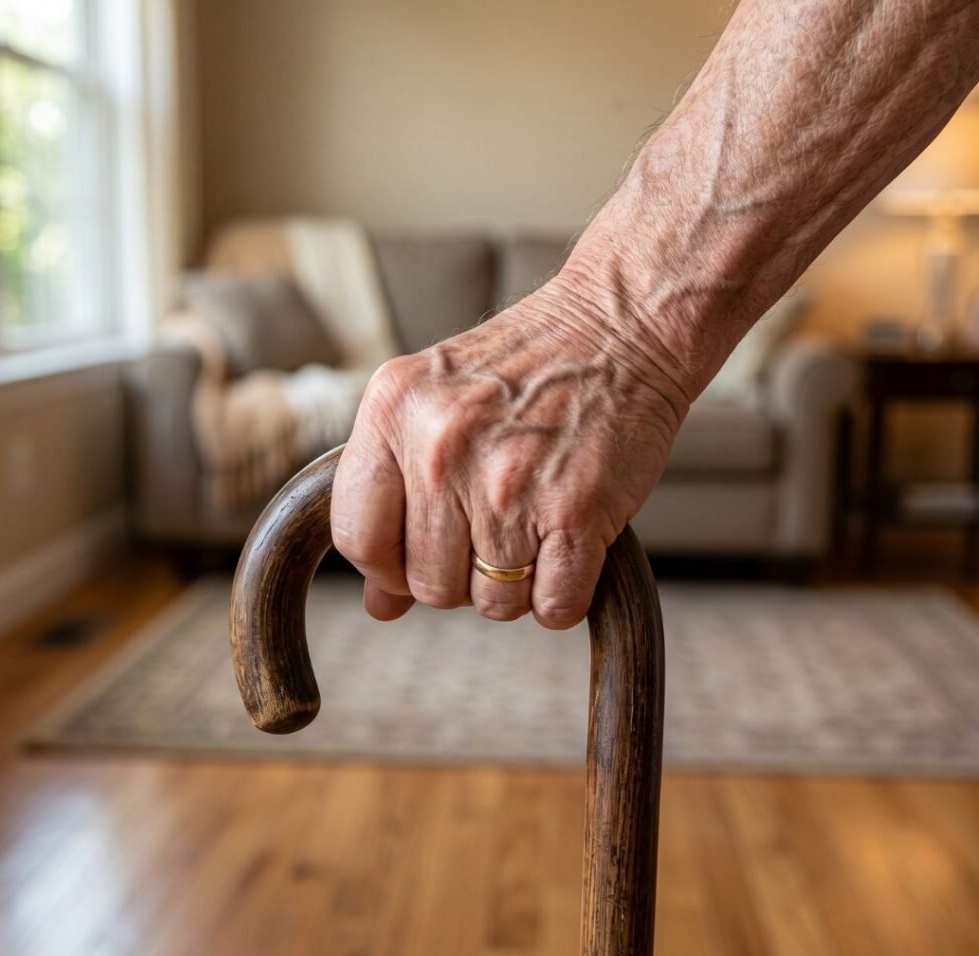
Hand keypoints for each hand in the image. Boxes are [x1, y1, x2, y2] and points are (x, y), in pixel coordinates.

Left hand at [330, 265, 691, 627]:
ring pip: (492, 603)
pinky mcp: (575, 510)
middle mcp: (441, 450)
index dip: (387, 566)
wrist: (620, 327)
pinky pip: (553, 606)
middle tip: (491, 534)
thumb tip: (380, 605)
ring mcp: (507, 483)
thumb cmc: (527, 367)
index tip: (415, 558)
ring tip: (533, 532)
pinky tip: (568, 550)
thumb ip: (395, 496)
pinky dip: (562, 596)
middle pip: (428, 583)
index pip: (357, 537)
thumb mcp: (435, 405)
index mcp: (392, 413)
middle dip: (460, 577)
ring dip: (515, 586)